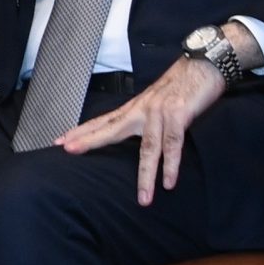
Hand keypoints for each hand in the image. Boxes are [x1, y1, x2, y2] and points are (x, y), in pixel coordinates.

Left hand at [57, 54, 225, 204]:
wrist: (203, 65)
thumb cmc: (181, 87)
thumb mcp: (155, 103)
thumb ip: (142, 119)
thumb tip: (131, 135)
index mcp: (134, 109)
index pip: (102, 121)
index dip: (81, 131)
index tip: (59, 141)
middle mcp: (142, 110)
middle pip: (111, 129)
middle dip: (90, 141)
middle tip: (69, 151)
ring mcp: (159, 112)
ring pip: (148, 148)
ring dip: (146, 176)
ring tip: (143, 199)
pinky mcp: (179, 114)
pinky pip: (173, 144)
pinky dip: (171, 165)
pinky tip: (169, 182)